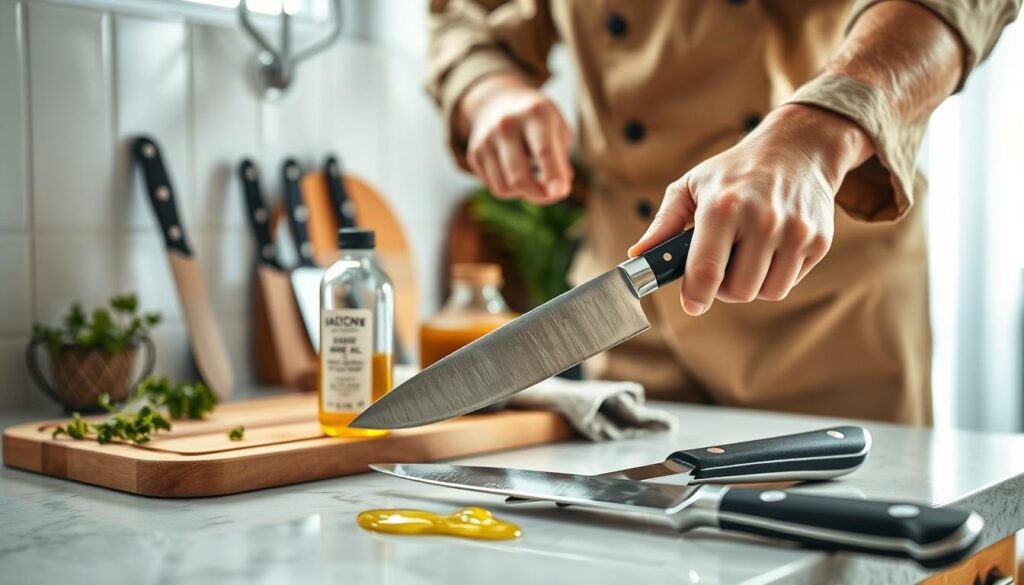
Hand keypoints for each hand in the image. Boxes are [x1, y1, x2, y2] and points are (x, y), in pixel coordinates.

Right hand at [455, 73, 572, 203]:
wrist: (498, 101)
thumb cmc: (538, 120)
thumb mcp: (558, 127)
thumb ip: (561, 158)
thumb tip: (556, 190)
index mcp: (534, 113)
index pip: (543, 150)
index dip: (553, 174)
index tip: (561, 192)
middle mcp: (506, 125)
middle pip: (519, 177)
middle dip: (539, 195)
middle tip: (552, 195)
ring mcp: (486, 140)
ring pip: (505, 188)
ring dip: (525, 194)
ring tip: (535, 182)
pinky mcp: (474, 154)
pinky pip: (495, 187)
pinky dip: (510, 190)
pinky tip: (518, 175)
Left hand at [629, 104, 872, 315]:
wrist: (798, 148)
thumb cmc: (735, 171)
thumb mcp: (693, 185)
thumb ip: (664, 223)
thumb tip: (638, 257)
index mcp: (723, 207)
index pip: (706, 270)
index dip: (695, 295)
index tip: (692, 303)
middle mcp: (762, 220)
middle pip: (739, 291)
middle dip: (723, 289)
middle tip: (720, 270)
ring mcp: (795, 231)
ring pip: (767, 292)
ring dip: (751, 285)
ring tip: (744, 259)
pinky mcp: (819, 240)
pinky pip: (790, 281)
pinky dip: (776, 276)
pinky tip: (770, 250)